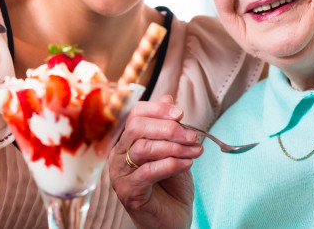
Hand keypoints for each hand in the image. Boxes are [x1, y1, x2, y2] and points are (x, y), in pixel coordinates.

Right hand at [109, 95, 201, 228]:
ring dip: (173, 147)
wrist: (171, 222)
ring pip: (142, 149)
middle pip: (137, 128)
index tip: (180, 112)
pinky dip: (170, 165)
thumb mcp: (174, 151)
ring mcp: (120, 174)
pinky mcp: (128, 192)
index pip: (135, 115)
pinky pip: (147, 172)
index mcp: (128, 141)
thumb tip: (168, 97)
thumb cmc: (170, 186)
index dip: (157, 109)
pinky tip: (187, 164)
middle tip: (191, 135)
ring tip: (195, 151)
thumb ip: (169, 127)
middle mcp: (119, 155)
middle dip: (167, 128)